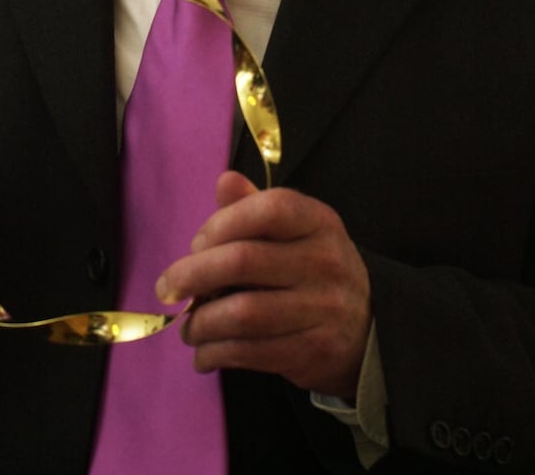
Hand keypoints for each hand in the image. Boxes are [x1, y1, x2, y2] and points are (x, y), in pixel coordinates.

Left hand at [156, 171, 370, 399]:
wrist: (367, 326)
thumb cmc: (311, 267)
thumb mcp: (293, 229)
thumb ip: (254, 205)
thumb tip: (224, 180)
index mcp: (318, 221)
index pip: (268, 210)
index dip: (222, 223)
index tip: (195, 243)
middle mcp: (325, 261)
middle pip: (245, 261)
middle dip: (193, 274)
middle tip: (167, 288)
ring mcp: (323, 309)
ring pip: (244, 314)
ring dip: (201, 323)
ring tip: (186, 327)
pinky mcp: (314, 351)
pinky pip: (253, 353)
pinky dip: (217, 354)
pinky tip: (203, 353)